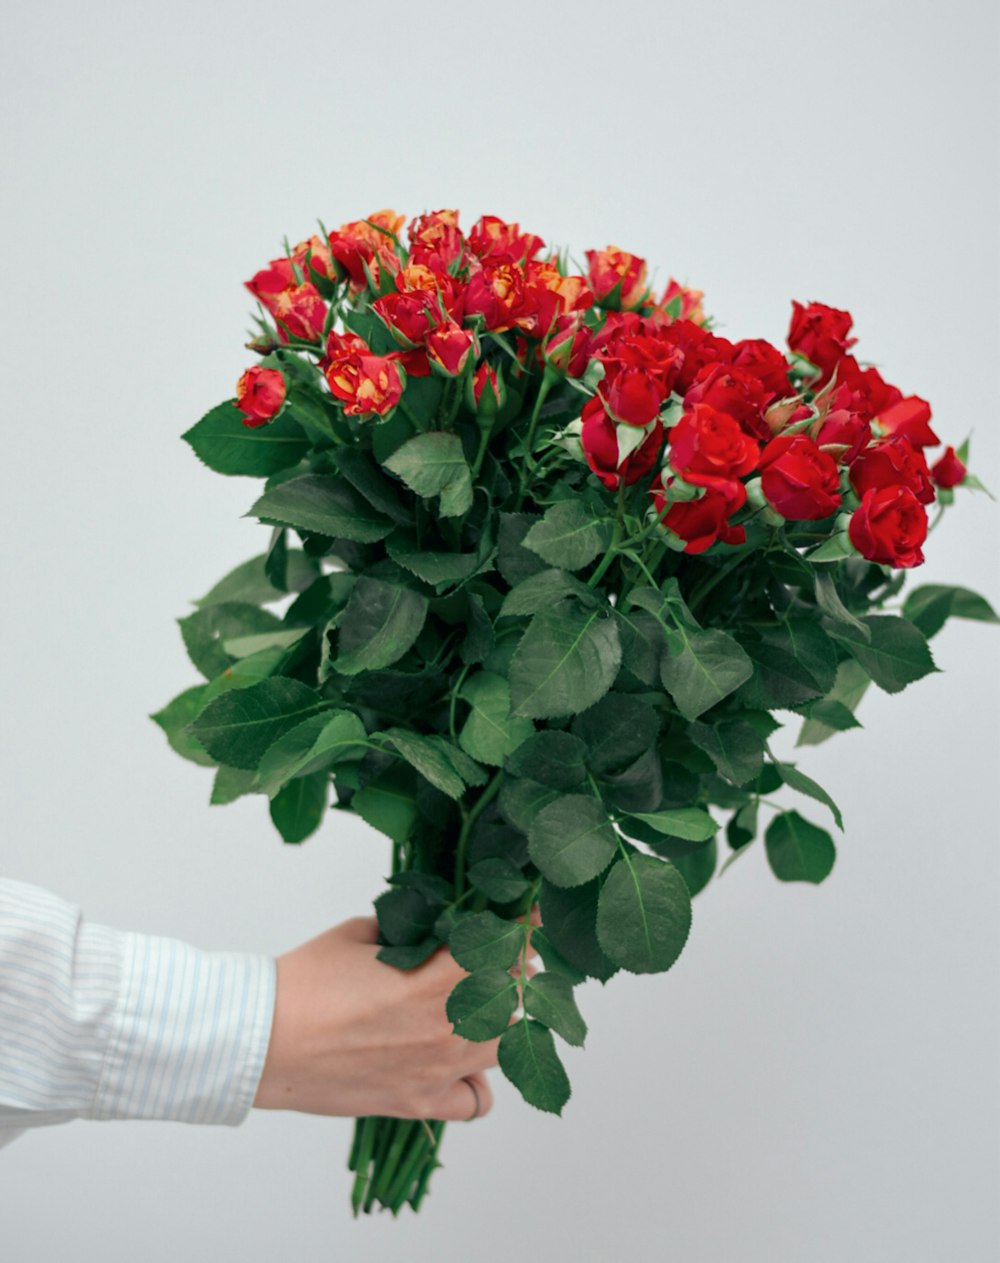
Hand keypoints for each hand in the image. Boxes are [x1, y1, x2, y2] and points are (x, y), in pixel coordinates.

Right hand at [253, 915, 534, 1122]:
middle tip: (496, 954)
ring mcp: (437, 1071)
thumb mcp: (362, 933)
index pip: (504, 950)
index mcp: (436, 980)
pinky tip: (457, 1060)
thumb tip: (435, 926)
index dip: (519, 929)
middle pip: (511, 997)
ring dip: (496, 1020)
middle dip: (509, 970)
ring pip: (502, 1045)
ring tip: (474, 1004)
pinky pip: (477, 1101)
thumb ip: (411, 930)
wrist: (263, 1040)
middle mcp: (447, 1028)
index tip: (525, 918)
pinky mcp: (418, 1103)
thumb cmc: (306, 981)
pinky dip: (477, 1081)